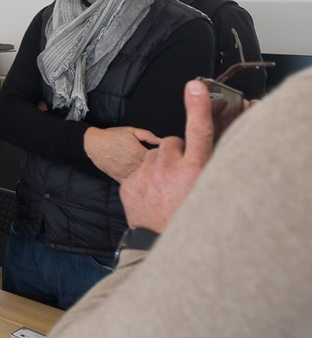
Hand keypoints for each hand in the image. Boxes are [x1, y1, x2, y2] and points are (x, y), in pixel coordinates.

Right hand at [84, 125, 161, 182]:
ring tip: (149, 174)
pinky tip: (138, 179)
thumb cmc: (112, 136)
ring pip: (142, 179)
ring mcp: (125, 172)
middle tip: (158, 167)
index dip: (162, 158)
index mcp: (138, 151)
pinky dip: (136, 183)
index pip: (158, 158)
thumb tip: (163, 141)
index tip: (163, 157)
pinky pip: (131, 184)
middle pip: (152, 170)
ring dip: (147, 177)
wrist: (93, 143)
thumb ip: (148, 135)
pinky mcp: (118, 177)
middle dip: (156, 169)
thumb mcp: (131, 130)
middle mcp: (133, 163)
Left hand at [119, 80, 214, 232]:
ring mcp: (146, 178)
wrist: (159, 250)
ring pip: (153, 155)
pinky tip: (152, 196)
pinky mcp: (128, 185)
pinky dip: (145, 178)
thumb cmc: (191, 222)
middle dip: (176, 153)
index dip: (198, 108)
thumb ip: (208, 170)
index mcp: (196, 173)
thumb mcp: (209, 195)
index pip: (200, 133)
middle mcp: (170, 172)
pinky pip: (139, 170)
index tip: (195, 86)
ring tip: (166, 189)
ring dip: (159, 165)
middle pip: (171, 143)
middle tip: (181, 176)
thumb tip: (204, 151)